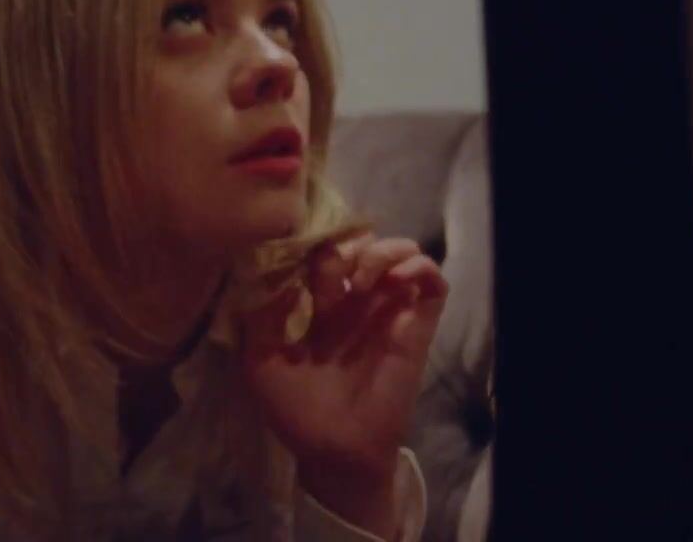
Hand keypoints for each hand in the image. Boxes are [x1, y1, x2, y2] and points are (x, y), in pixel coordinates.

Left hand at [239, 234, 446, 531]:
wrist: (332, 451)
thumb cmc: (296, 410)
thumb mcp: (259, 359)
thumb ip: (260, 316)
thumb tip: (278, 274)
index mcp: (322, 306)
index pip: (325, 251)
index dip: (313, 243)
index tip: (296, 257)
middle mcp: (358, 302)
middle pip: (364, 242)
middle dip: (344, 244)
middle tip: (329, 273)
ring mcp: (389, 311)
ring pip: (403, 251)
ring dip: (382, 251)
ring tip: (360, 279)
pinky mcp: (417, 325)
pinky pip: (433, 280)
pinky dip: (417, 266)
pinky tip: (392, 281)